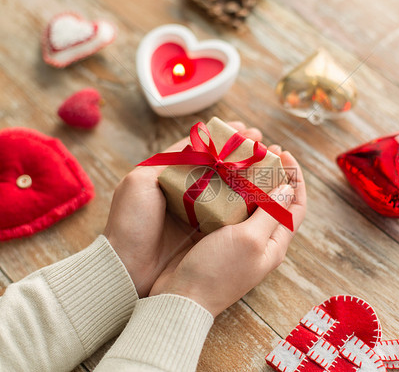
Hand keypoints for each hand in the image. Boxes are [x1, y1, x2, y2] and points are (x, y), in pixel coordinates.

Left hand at [104, 122, 263, 297]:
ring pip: (230, 188)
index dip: (225, 138)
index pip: (203, 150)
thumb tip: (197, 143)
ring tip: (270, 163)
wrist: (127, 268)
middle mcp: (187, 192)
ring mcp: (199, 213)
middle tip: (265, 145)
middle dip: (245, 154)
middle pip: (221, 167)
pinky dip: (247, 202)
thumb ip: (167, 160)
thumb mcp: (140, 182)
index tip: (246, 130)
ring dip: (250, 175)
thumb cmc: (130, 223)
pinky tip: (263, 192)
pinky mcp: (206, 233)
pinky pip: (231, 214)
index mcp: (169, 176)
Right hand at [149, 146, 305, 315]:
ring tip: (242, 158)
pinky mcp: (218, 237)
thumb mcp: (250, 239)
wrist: (183, 298)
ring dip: (252, 179)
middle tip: (262, 149)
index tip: (284, 153)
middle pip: (276, 201)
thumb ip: (271, 213)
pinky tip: (220, 177)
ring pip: (252, 202)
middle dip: (274, 173)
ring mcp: (238, 239)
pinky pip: (231, 208)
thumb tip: (288, 187)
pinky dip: (231, 189)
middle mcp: (260, 240)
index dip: (295, 177)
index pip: (296, 205)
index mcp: (275, 242)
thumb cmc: (218, 271)